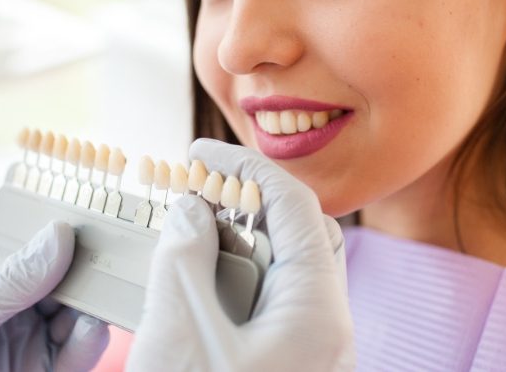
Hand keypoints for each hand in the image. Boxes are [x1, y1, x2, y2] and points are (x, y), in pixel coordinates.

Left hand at [0, 221, 109, 371]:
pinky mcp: (49, 371)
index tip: (84, 226)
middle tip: (107, 259)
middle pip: (63, 281)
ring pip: (78, 313)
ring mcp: (32, 343)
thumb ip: (14, 279)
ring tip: (98, 297)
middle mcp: (16, 312)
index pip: (34, 255)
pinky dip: (90, 340)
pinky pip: (80, 351)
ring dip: (91, 306)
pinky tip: (88, 329)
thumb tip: (58, 236)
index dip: (60, 239)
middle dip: (84, 272)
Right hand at [127, 139, 354, 371]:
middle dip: (245, 201)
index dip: (246, 166)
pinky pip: (268, 295)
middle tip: (198, 193)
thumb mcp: (181, 336)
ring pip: (281, 264)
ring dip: (236, 241)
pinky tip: (199, 279)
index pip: (295, 203)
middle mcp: (325, 323)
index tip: (203, 152)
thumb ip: (183, 261)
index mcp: (317, 311)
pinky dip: (234, 275)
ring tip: (191, 235)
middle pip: (296, 229)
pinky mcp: (287, 355)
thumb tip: (190, 210)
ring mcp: (308, 341)